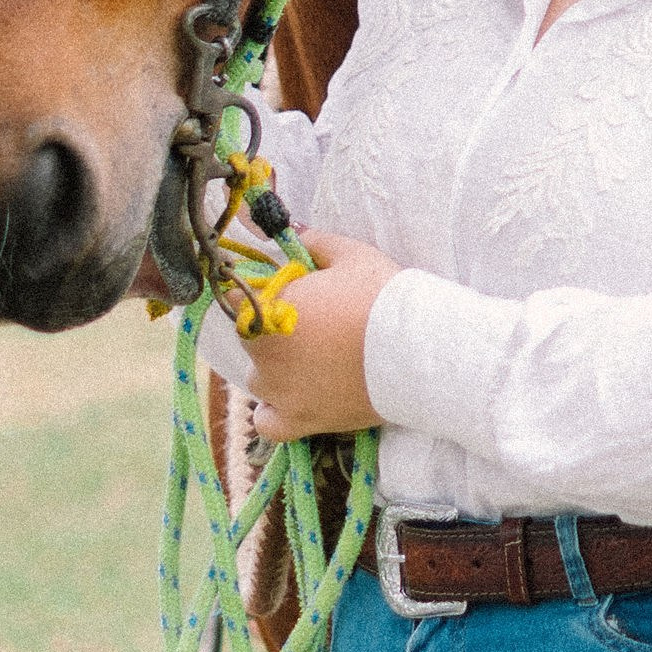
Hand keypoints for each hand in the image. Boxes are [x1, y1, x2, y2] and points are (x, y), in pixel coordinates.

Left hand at [236, 231, 396, 443]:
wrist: (415, 351)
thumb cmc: (380, 297)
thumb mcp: (349, 255)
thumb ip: (312, 242)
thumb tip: (290, 229)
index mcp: (267, 309)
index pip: (235, 297)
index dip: (259, 292)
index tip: (285, 292)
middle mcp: (262, 353)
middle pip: (250, 337)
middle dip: (273, 327)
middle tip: (316, 322)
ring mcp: (278, 391)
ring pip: (259, 377)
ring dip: (276, 367)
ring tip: (314, 360)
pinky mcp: (299, 420)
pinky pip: (266, 422)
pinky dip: (273, 411)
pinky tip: (291, 397)